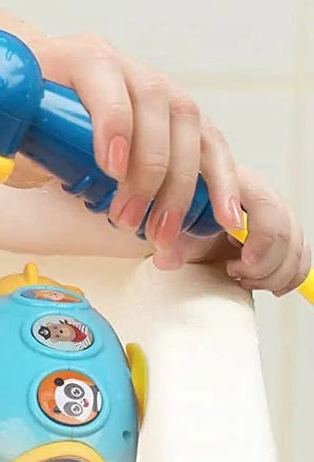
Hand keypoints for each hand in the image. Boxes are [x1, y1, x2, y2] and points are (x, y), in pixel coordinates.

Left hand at [17, 34, 242, 263]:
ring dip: (182, 188)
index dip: (113, 124)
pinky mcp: (182, 115)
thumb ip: (5, 134)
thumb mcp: (9, 112)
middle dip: (148, 173)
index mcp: (83, 56)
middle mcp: (129, 67)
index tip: (109, 169)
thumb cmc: (24, 101)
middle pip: (157, 111)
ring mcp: (161, 88)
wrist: (43, 75)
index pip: (107, 84)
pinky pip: (212, 144)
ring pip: (190, 130)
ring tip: (164, 235)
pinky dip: (221, 182)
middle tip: (128, 221)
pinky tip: (225, 218)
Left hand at [166, 166, 310, 296]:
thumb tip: (166, 260)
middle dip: (264, 262)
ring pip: (295, 245)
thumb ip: (164, 239)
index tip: (242, 260)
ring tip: (241, 277)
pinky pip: (301, 255)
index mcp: (227, 178)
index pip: (263, 204)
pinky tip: (265, 283)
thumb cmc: (169, 213)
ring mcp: (272, 211)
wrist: (173, 221)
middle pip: (284, 228)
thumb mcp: (161, 223)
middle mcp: (256, 191)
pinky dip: (288, 276)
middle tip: (234, 272)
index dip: (260, 238)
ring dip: (274, 273)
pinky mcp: (279, 232)